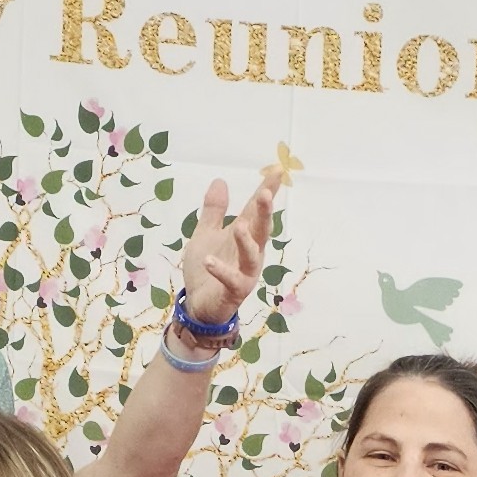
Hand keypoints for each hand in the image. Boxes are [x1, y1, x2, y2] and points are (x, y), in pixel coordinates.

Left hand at [179, 170, 280, 325]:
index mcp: (244, 236)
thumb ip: (214, 211)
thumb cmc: (207, 270)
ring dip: (247, 241)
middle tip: (265, 193)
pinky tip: (210, 260)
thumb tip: (221, 181)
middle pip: (261, 230)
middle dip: (264, 213)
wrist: (200, 306)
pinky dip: (221, 270)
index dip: (266, 191)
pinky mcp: (234, 291)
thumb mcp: (206, 234)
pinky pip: (231, 280)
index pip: (256, 210)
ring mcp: (245, 273)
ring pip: (251, 255)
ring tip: (240, 226)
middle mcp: (250, 253)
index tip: (276, 170)